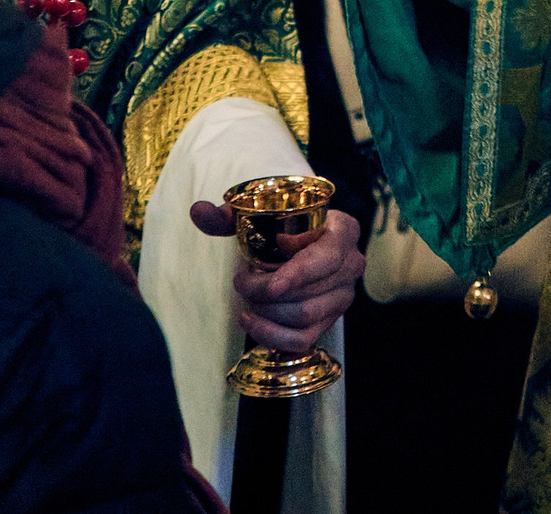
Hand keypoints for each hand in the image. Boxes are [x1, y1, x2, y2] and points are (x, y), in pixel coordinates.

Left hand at [190, 200, 365, 352]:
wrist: (297, 247)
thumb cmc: (281, 227)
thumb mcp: (258, 215)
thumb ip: (228, 215)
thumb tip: (198, 211)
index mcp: (343, 230)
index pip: (327, 257)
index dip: (299, 274)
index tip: (272, 286)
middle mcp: (352, 264)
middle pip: (310, 292)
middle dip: (266, 293)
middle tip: (242, 282)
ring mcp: (343, 296)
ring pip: (305, 317)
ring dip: (267, 312)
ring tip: (246, 299)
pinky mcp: (330, 321)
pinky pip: (302, 340)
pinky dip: (272, 336)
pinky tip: (251, 321)